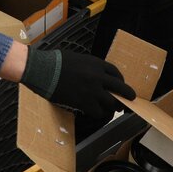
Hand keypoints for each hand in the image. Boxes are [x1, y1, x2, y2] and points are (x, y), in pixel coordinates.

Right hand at [20, 47, 136, 118]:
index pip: (116, 73)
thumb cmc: (55, 61)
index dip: (121, 80)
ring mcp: (92, 90)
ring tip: (114, 109)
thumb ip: (88, 66)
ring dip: (114, 107)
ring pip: (112, 102)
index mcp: (96, 64)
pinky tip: (96, 112)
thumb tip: (92, 73)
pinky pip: (98, 111)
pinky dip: (99, 113)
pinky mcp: (84, 102)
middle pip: (120, 88)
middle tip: (130, 99)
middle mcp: (98, 77)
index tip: (121, 85)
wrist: (43, 70)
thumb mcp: (76, 58)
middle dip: (127, 95)